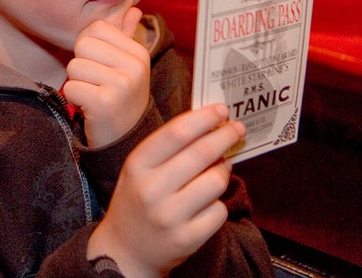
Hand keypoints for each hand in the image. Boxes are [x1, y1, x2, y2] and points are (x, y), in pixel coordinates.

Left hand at [62, 4, 148, 146]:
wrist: (126, 140)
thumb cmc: (122, 98)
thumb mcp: (129, 66)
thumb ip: (127, 36)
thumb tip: (133, 9)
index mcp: (138, 52)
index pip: (96, 27)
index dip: (89, 46)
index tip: (101, 66)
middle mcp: (134, 66)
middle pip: (82, 45)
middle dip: (81, 65)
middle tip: (96, 84)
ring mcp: (121, 84)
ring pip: (74, 66)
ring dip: (77, 84)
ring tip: (94, 96)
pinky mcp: (104, 103)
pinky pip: (70, 88)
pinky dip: (74, 100)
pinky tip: (90, 108)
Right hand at [87, 104, 246, 277]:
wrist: (124, 251)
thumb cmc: (137, 200)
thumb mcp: (139, 169)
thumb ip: (168, 147)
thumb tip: (211, 124)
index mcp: (137, 166)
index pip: (177, 133)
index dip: (204, 118)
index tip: (222, 110)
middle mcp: (151, 190)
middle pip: (201, 153)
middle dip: (225, 136)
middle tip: (237, 129)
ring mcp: (169, 217)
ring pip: (216, 181)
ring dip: (223, 171)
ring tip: (218, 171)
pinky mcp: (187, 239)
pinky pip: (219, 211)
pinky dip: (218, 204)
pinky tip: (207, 203)